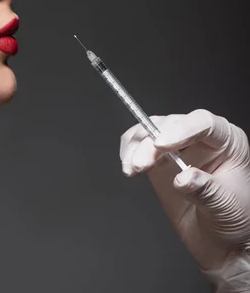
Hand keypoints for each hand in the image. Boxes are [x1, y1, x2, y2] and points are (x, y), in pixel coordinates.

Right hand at [120, 109, 249, 289]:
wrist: (222, 242)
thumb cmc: (235, 219)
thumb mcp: (227, 206)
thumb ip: (205, 190)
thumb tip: (182, 178)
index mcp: (227, 140)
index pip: (203, 123)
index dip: (181, 129)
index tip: (161, 145)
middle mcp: (201, 138)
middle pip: (171, 124)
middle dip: (151, 142)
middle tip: (141, 163)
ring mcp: (178, 146)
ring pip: (151, 130)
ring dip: (137, 146)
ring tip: (133, 167)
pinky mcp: (159, 159)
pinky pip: (139, 144)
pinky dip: (129, 151)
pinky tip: (129, 166)